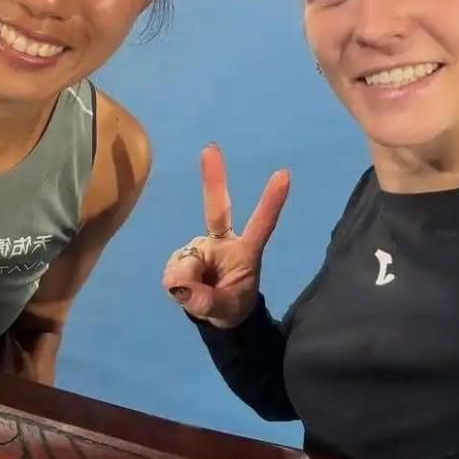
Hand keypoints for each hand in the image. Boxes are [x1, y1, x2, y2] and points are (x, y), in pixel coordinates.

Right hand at [163, 143, 289, 327]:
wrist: (215, 310)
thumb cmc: (231, 304)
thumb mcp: (225, 310)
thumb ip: (207, 301)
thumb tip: (180, 287)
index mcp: (245, 250)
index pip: (261, 225)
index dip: (271, 202)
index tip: (284, 174)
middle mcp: (222, 241)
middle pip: (217, 208)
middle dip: (213, 178)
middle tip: (211, 148)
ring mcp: (200, 246)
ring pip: (186, 261)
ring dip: (186, 282)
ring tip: (197, 296)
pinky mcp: (183, 256)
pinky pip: (173, 273)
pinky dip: (176, 285)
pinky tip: (184, 290)